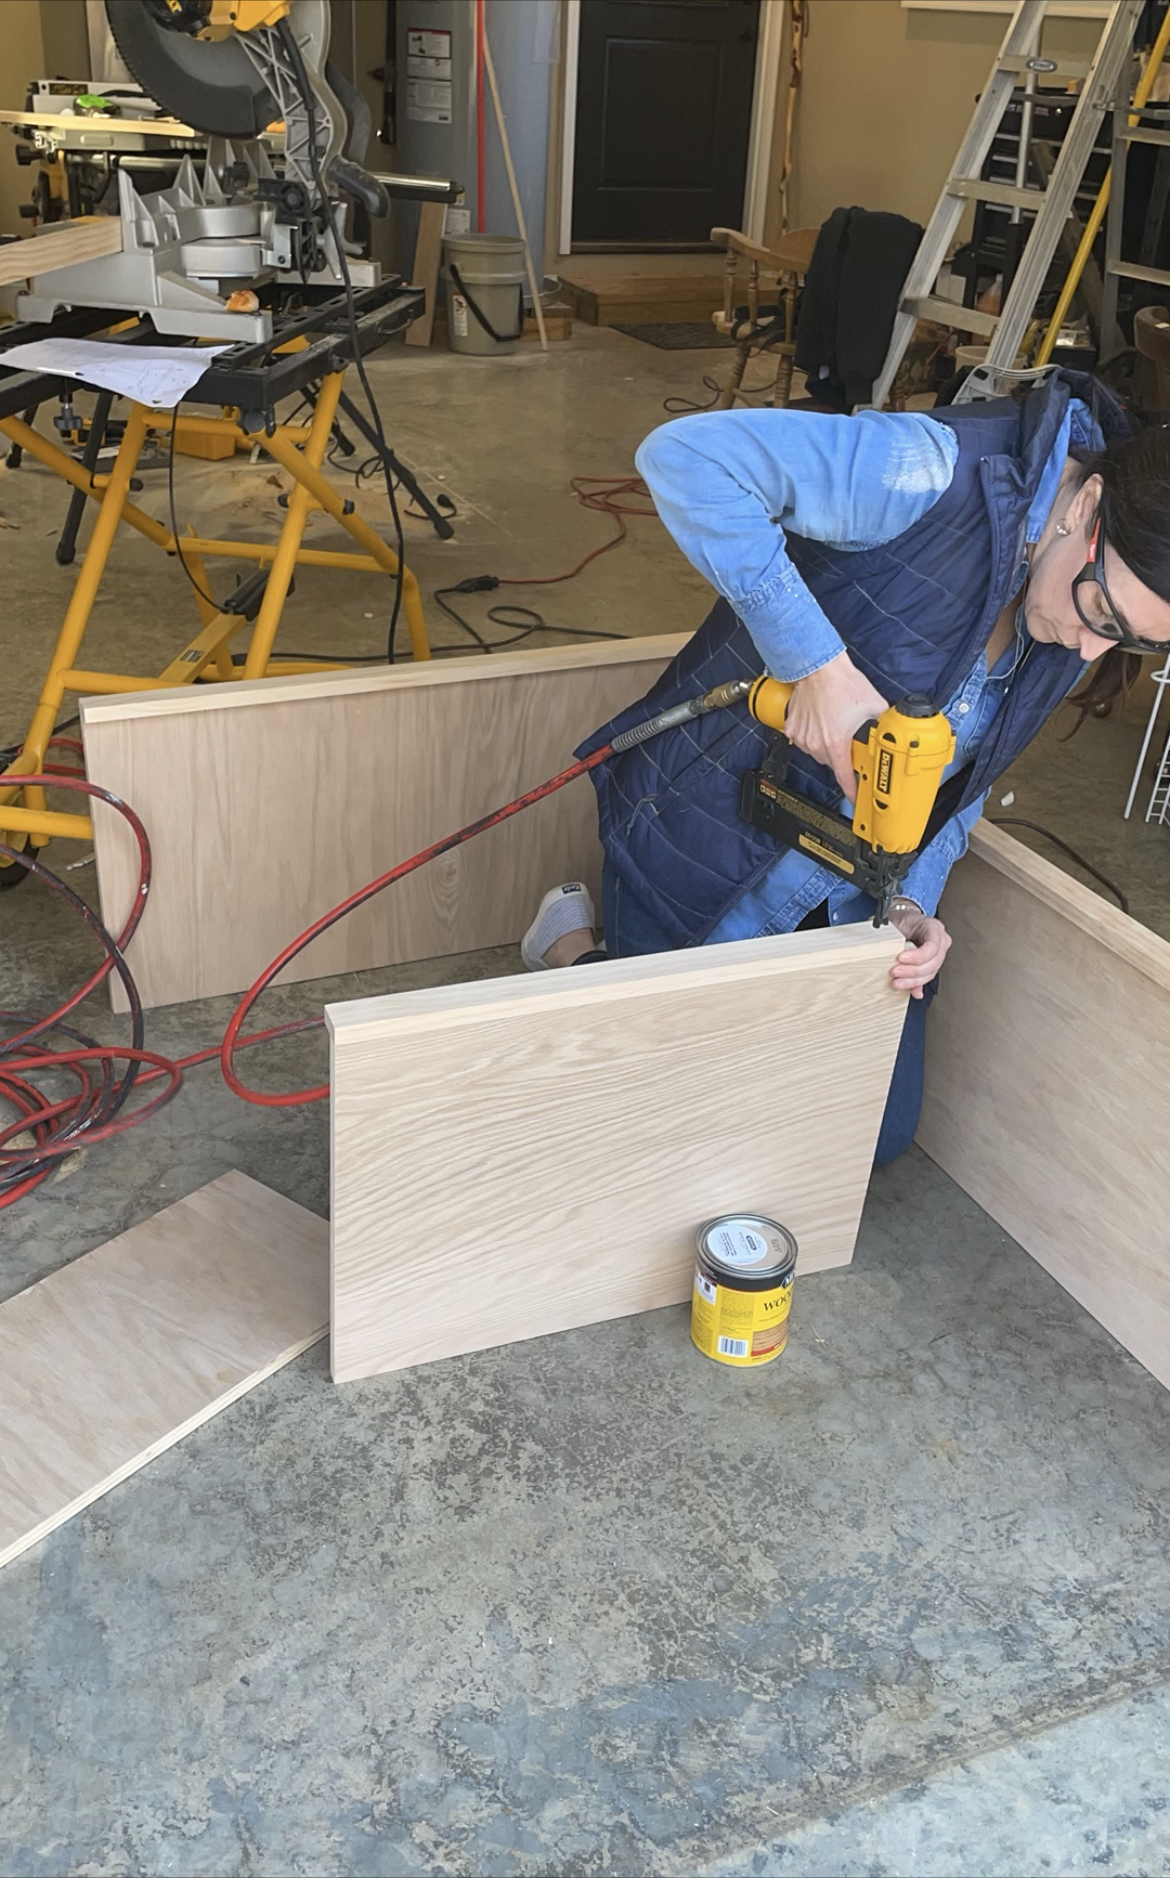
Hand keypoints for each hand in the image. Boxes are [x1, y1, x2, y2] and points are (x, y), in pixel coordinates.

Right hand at [783, 651, 888, 801]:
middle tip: (850, 743)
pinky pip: (804, 741)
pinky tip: (821, 722)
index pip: (843, 777)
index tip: (855, 798)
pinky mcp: (793, 728)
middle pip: (832, 763)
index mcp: (836, 743)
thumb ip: (884, 725)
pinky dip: (812, 736)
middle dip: (843, 757)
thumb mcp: (874, 705)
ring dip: (828, 746)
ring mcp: (803, 736)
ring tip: (835, 726)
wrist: (819, 667)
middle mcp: (816, 743)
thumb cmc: (842, 683)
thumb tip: (895, 733)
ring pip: (818, 753)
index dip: (851, 791)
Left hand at [889, 906, 951, 998]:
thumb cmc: (899, 919)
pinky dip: (917, 985)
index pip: (933, 945)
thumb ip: (889, 936)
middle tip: (895, 973)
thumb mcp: (894, 923)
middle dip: (913, 971)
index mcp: (932, 927)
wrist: (904, 920)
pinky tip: (913, 992)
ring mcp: (938, 953)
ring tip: (897, 983)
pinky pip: (927, 977)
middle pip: (933, 962)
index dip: (918, 956)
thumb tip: (881, 949)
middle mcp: (940, 940)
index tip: (900, 958)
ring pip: (931, 972)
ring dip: (913, 981)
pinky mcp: (932, 963)